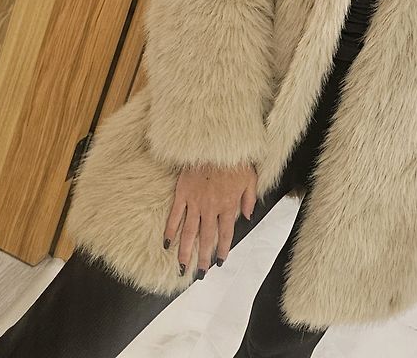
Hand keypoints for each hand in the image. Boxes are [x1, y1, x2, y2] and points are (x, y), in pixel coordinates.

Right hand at [163, 160, 257, 277]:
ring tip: (182, 267)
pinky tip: (166, 243)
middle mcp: (211, 207)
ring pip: (189, 232)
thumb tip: (248, 217)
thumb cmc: (235, 160)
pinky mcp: (182, 194)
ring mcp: (195, 202)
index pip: (225, 234)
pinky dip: (170, 230)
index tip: (220, 263)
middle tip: (199, 274)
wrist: (216, 143)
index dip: (223, 250)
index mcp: (228, 205)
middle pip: (206, 238)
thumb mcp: (250, 179)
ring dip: (185, 251)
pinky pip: (175, 216)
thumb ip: (249, 200)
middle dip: (203, 258)